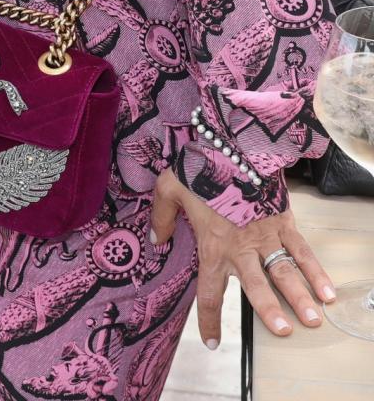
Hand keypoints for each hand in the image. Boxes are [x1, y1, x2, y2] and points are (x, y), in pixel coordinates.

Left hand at [151, 168, 334, 347]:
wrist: (230, 142)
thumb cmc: (199, 166)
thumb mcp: (169, 187)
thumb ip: (161, 216)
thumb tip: (156, 240)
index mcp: (212, 246)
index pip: (209, 293)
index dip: (208, 320)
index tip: (212, 342)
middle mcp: (241, 247)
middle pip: (256, 286)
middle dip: (270, 310)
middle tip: (284, 332)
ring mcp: (265, 235)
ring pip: (283, 271)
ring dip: (299, 296)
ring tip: (312, 320)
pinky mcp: (282, 221)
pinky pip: (300, 249)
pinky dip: (315, 270)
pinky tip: (327, 290)